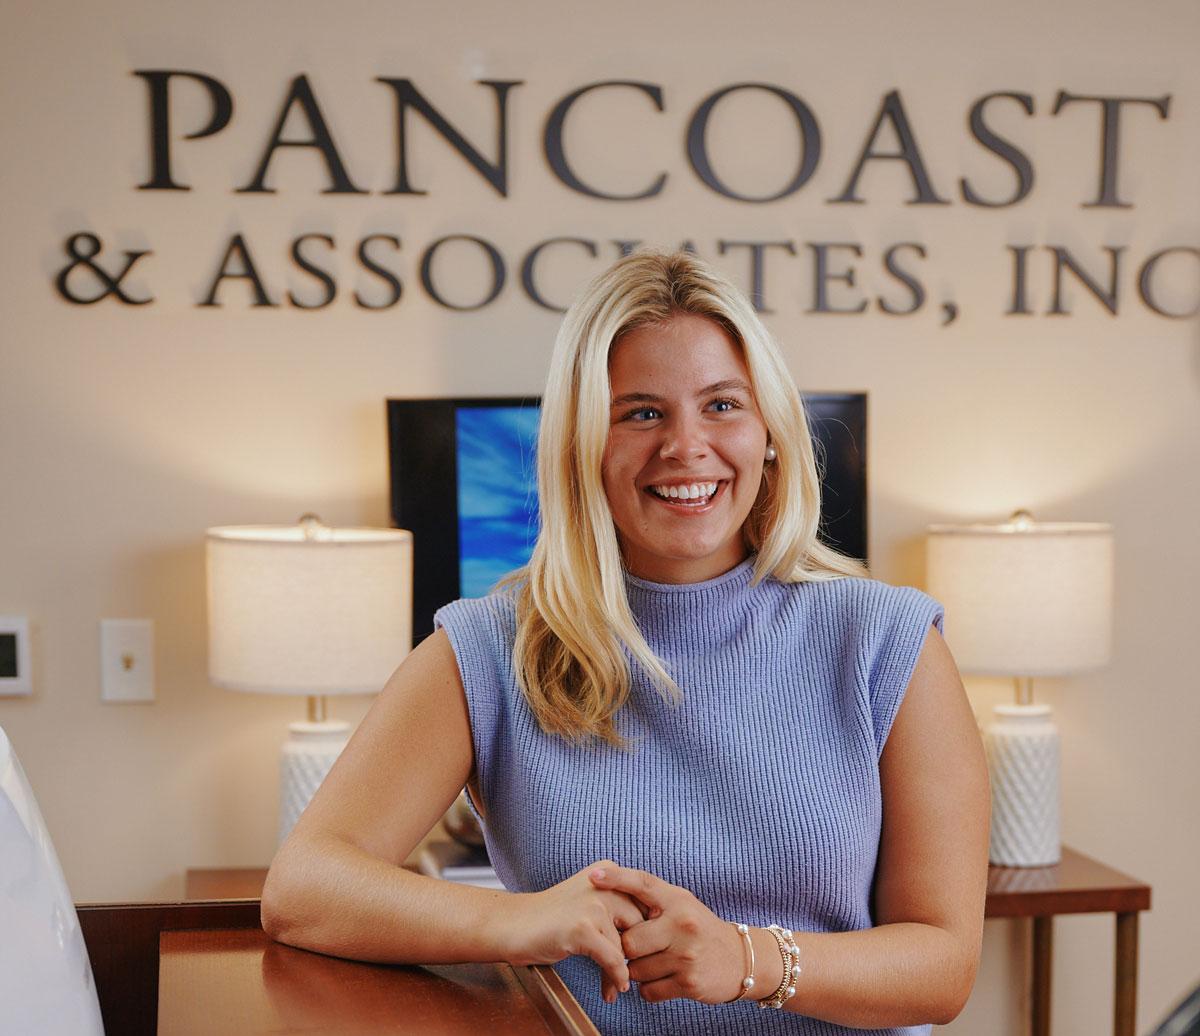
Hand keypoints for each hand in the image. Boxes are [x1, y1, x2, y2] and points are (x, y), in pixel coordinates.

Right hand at [495, 860, 647, 1003]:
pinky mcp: (583, 927)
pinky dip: (615, 977)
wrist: (512, 924)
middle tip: (632, 976)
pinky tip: (611, 988)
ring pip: (626, 946)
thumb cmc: (551, 919)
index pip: (646, 904)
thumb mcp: (589, 902)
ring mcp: (593, 904)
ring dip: (622, 972)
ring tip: (615, 986)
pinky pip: (613, 959)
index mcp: (608, 873)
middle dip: (637, 954)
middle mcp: (604, 883)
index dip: (649, 932)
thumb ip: (618, 909)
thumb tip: (656, 936)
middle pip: (640, 925)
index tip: (648, 956)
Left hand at [587, 864, 750, 1003]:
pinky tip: (665, 979)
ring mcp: (686, 955)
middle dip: (628, 949)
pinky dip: (650, 989)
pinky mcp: (689, 982)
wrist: (741, 960)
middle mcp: (682, 924)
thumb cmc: (700, 930)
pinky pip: (649, 991)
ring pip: (637, 970)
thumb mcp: (683, 906)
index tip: (593, 876)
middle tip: (640, 949)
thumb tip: (611, 899)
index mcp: (678, 900)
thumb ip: (653, 902)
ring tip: (658, 964)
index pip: (643, 884)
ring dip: (639, 972)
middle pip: (630, 941)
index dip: (617, 878)